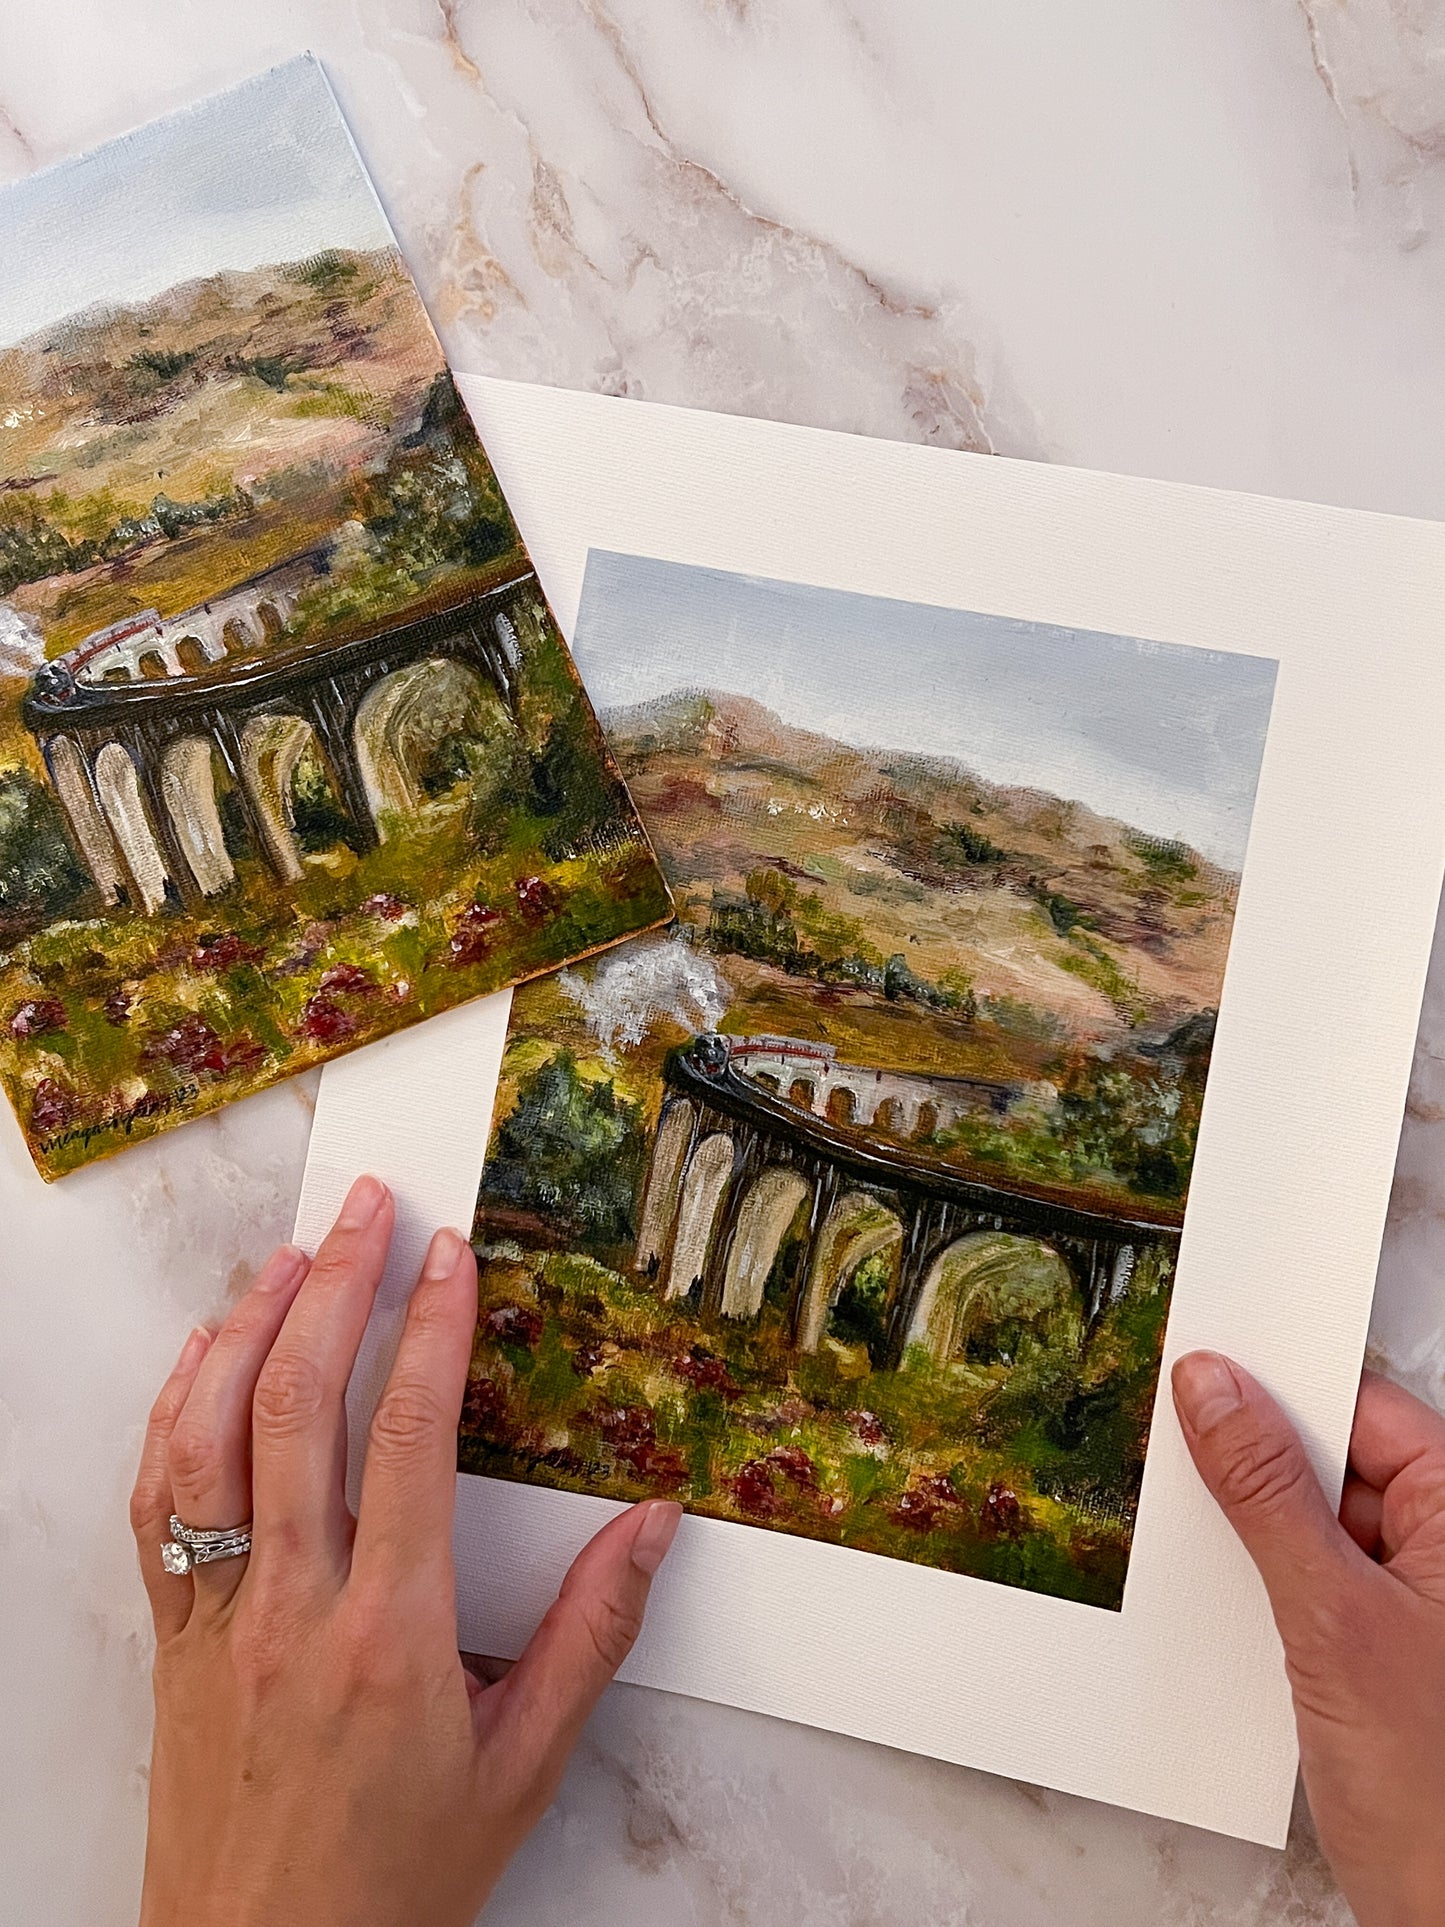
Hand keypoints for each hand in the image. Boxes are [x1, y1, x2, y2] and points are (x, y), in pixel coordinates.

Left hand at [130, 1176, 681, 1926]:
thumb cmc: (399, 1879)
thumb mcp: (526, 1765)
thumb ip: (592, 1634)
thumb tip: (652, 1524)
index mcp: (391, 1634)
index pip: (408, 1439)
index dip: (431, 1330)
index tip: (452, 1257)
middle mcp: (292, 1608)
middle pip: (301, 1405)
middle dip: (337, 1285)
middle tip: (371, 1209)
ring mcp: (217, 1617)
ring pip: (211, 1437)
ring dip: (247, 1328)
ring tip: (290, 1254)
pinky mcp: (170, 1639)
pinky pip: (156, 1501)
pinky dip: (176, 1410)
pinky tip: (204, 1357)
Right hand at [1173, 1353, 1444, 1925]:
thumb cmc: (1437, 1796)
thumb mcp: (1331, 1617)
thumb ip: (1266, 1492)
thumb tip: (1213, 1385)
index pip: (1362, 1404)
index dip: (1278, 1382)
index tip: (1194, 1367)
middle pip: (1337, 1453)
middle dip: (1255, 1452)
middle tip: (1173, 1445)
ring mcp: (1419, 1596)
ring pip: (1316, 1515)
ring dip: (1254, 1524)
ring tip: (1196, 1535)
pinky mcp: (1384, 1643)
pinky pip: (1314, 1574)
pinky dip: (1264, 1576)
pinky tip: (1223, 1595)